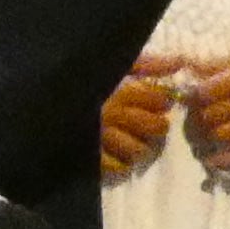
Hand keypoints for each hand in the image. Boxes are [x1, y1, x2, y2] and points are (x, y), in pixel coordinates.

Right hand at [99, 63, 180, 178]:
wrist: (50, 104)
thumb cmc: (89, 82)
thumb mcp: (117, 67)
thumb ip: (146, 65)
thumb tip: (179, 62)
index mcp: (118, 91)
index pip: (157, 99)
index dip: (162, 101)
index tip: (157, 102)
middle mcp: (111, 114)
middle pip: (154, 126)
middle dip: (157, 125)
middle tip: (149, 122)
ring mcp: (101, 137)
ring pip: (138, 149)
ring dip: (139, 146)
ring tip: (132, 139)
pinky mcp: (92, 157)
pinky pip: (118, 166)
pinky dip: (122, 163)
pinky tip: (117, 153)